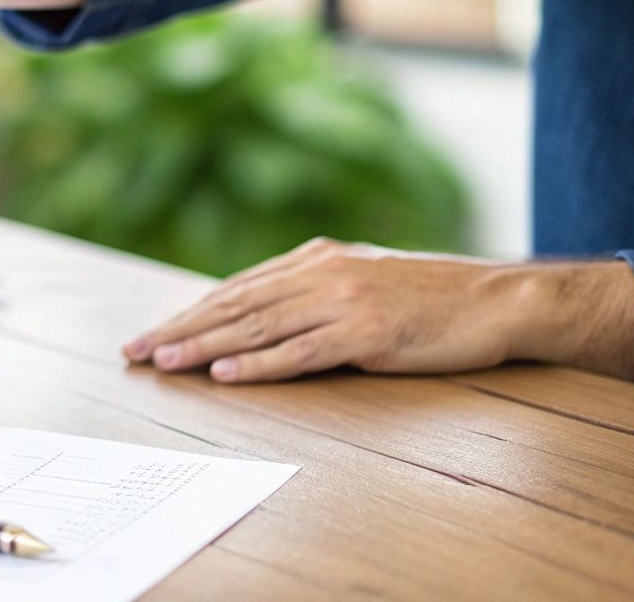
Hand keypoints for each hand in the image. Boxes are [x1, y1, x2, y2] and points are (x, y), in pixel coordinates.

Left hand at [123, 238, 633, 385]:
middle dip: (180, 329)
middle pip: (234, 305)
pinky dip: (258, 366)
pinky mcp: (366, 333)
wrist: (498, 301)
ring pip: (257, 327)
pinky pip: (301, 353)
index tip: (151, 334)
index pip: (237, 288)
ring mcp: (343, 301)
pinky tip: (226, 375)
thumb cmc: (431, 298)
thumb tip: (261, 315)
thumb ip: (313, 292)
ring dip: (205, 347)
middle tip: (135, 352)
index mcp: (317, 259)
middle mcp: (322, 273)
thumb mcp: (363, 282)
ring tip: (164, 363)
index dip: (189, 312)